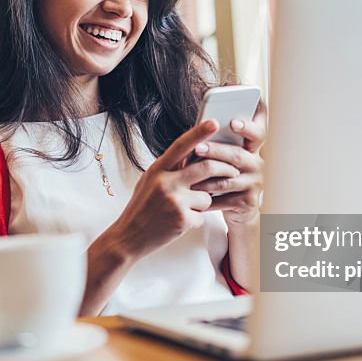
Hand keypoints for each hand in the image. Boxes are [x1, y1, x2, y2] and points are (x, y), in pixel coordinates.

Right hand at [104, 119, 240, 257]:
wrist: (128, 237)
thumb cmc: (141, 208)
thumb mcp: (150, 181)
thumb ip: (169, 168)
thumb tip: (192, 154)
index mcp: (157, 169)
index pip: (181, 145)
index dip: (199, 133)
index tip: (215, 123)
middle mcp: (165, 182)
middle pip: (206, 167)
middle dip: (225, 169)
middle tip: (233, 171)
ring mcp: (174, 201)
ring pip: (207, 196)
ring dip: (203, 203)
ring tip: (186, 209)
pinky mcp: (182, 219)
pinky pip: (202, 216)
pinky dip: (195, 220)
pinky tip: (179, 223)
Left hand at [191, 99, 265, 225]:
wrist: (238, 206)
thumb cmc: (226, 174)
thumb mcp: (226, 156)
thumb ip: (220, 142)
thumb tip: (200, 129)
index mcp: (252, 148)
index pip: (257, 132)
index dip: (247, 127)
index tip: (233, 123)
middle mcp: (257, 164)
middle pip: (238, 155)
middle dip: (216, 151)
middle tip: (198, 148)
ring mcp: (254, 183)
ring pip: (228, 179)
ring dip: (206, 178)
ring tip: (188, 174)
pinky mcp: (248, 202)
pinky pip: (224, 199)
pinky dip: (207, 198)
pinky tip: (193, 194)